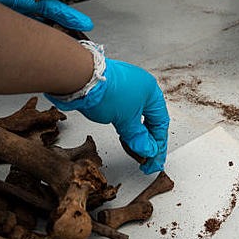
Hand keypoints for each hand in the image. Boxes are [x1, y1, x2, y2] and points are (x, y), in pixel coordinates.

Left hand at [47, 57, 169, 173]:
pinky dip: (126, 126)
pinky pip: (125, 113)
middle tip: (145, 159)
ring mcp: (125, 89)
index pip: (160, 123)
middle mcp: (141, 88)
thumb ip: (138, 137)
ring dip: (136, 134)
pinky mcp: (111, 92)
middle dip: (148, 141)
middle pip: (150, 120)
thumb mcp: (126, 120)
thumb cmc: (105, 91)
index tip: (154, 160)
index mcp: (151, 91)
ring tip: (133, 150)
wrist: (78, 78)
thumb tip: (147, 149)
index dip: (158, 145)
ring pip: (136, 117)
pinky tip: (124, 135)